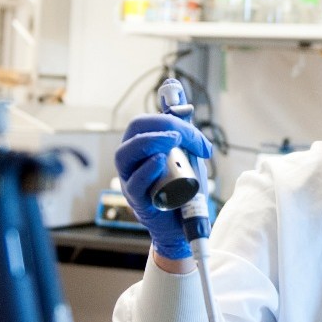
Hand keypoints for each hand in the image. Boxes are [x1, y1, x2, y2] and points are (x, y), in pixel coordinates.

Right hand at [115, 114, 211, 260]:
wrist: (187, 224)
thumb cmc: (184, 188)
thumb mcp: (188, 155)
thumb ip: (183, 130)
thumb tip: (178, 97)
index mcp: (141, 147)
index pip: (145, 122)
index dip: (170, 119)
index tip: (196, 136)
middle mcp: (131, 161)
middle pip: (134, 132)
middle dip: (162, 126)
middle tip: (183, 134)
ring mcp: (131, 180)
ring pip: (125, 155)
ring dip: (150, 142)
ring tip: (173, 141)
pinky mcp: (138, 201)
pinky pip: (135, 183)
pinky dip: (146, 170)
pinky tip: (160, 162)